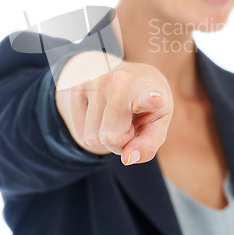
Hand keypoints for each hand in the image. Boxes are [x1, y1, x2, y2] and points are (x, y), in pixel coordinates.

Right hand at [55, 51, 172, 165]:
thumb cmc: (146, 105)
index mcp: (148, 88)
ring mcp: (95, 80)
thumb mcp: (156, 124)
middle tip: (129, 124)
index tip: (157, 98)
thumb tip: (127, 158)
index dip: (152, 98)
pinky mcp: (77, 87)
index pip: (148, 94)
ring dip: (104, 136)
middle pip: (111, 136)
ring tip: (117, 116)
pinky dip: (92, 132)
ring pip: (92, 137)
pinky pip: (80, 134)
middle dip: (120, 141)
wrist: (130, 75)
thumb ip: (147, 145)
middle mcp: (121, 80)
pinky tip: (103, 114)